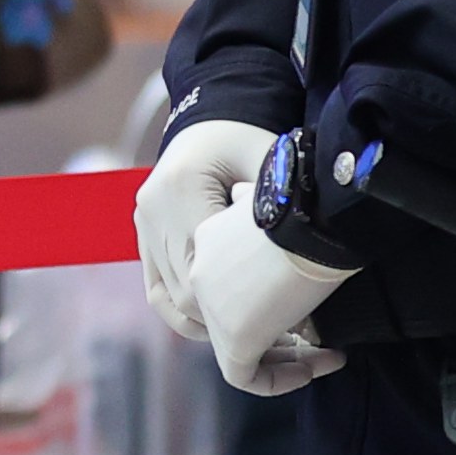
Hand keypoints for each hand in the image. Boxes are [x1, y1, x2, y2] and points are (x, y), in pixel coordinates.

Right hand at [137, 118, 276, 339]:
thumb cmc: (247, 136)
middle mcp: (152, 209)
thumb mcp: (274, 162)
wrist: (213, 114)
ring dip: (209, 324)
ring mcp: (143, 223)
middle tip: (281, 340)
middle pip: (187, 294)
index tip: (289, 325)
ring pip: (170, 299)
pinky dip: (186, 312)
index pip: (207, 274)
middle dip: (230, 325)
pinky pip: (157, 290)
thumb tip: (311, 276)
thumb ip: (284, 210)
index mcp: (182, 189)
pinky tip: (220, 325)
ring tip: (253, 337)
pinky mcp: (143, 234)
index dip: (245, 309)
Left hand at [189, 201, 352, 394]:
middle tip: (318, 336)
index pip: (231, 284)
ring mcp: (213, 308)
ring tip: (327, 355)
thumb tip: (288, 250)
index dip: (269, 301)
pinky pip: (246, 377)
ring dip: (286, 358)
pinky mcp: (233, 336)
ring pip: (239, 349)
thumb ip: (273, 234)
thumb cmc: (309, 210)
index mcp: (209, 239)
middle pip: (234, 317)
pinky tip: (317, 366)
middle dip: (278, 333)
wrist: (312, 220)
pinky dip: (279, 380)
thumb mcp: (284, 216)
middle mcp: (201, 274)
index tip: (307, 300)